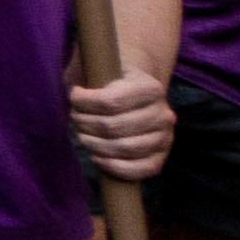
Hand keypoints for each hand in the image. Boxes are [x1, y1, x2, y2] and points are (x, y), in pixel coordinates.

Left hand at [70, 63, 174, 184]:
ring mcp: (165, 137)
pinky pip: (138, 170)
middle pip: (113, 127)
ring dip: (94, 145)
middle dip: (85, 124)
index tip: (73, 97)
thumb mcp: (103, 69)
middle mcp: (164, 113)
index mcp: (151, 88)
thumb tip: (75, 94)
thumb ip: (90, 76)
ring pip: (124, 148)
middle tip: (75, 119)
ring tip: (83, 136)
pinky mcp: (161, 157)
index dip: (84, 103)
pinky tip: (97, 157)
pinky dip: (112, 166)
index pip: (110, 102)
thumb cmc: (113, 82)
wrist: (139, 97)